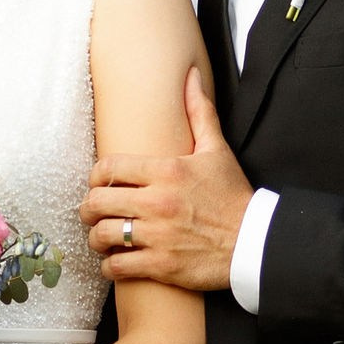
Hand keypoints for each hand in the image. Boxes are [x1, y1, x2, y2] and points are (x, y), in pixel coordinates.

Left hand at [84, 68, 250, 292]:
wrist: (254, 242)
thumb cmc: (233, 196)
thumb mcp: (217, 150)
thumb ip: (199, 112)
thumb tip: (191, 76)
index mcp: (167, 171)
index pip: (108, 168)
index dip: (95, 177)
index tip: (98, 184)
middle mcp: (158, 202)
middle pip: (97, 202)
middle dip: (88, 208)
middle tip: (92, 212)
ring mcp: (158, 235)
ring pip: (102, 235)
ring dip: (96, 238)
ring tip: (102, 238)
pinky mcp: (161, 265)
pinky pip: (117, 267)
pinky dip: (110, 266)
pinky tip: (115, 262)